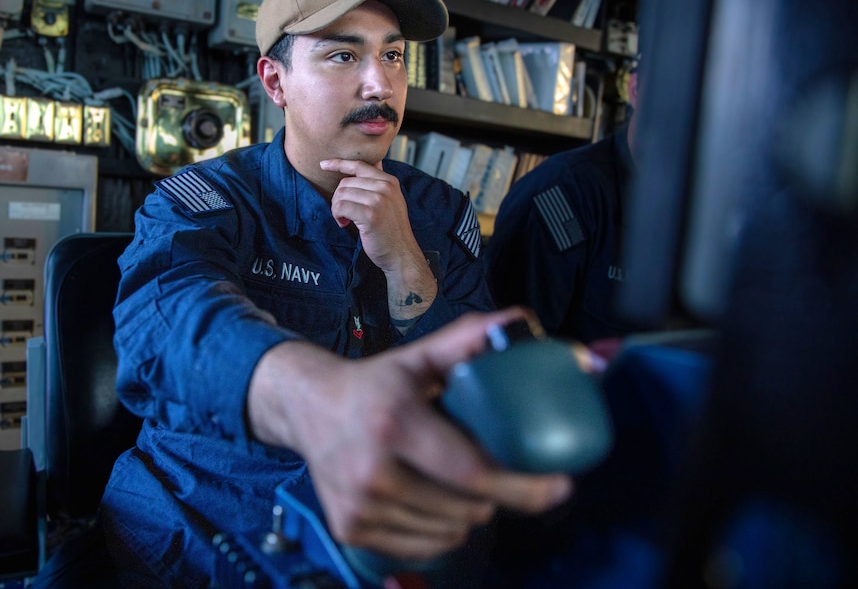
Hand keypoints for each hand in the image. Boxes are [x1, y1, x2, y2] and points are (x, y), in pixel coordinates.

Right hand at [247, 309, 572, 560]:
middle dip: (497, 494)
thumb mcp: (419, 357)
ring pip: (449, 532)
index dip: (522, 485)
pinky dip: (441, 531)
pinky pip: (423, 547)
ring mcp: (359, 506)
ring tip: (458, 482)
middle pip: (467, 508)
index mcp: (394, 424)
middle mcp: (372, 471)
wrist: (307, 408)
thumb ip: (469, 340)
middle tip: (496, 470)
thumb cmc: (376, 384)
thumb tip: (521, 321)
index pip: (471, 472)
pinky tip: (430, 501)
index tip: (561, 485)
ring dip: (469, 513)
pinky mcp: (349, 530)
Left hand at [319, 158, 422, 274]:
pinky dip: (337, 216)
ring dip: (337, 209)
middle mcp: (385, 187)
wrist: (401, 254)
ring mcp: (378, 200)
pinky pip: (341, 207)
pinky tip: (345, 224)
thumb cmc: (392, 231)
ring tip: (346, 220)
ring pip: (341, 194)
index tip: (324, 165)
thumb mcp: (391, 200)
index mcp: (390, 181)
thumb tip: (375, 162)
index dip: (339, 164)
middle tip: (344, 214)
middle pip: (346, 182)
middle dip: (339, 198)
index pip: (359, 165)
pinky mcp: (370, 214)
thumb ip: (380, 183)